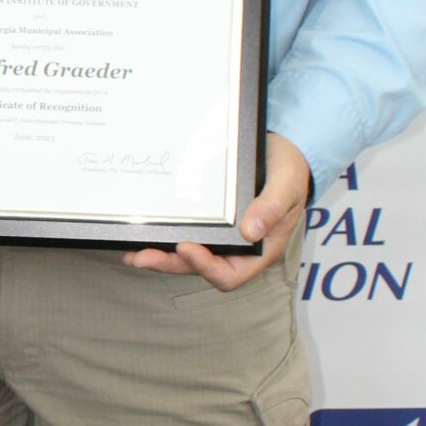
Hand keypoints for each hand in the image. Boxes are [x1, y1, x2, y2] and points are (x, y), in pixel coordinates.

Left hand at [122, 131, 311, 293]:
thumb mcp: (287, 185)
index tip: (185, 247)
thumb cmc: (290, 169)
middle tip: (141, 256)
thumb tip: (249, 231)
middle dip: (171, 264)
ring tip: (134, 252)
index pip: (231, 275)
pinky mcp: (212, 224)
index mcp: (262, 250)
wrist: (284, 151)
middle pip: (203, 269)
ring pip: (190, 258)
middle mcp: (240, 250)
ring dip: (163, 257)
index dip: (205, 267)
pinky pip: (188, 237)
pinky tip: (144, 235)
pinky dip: (166, 239)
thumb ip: (271, 207)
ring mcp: (225, 239)